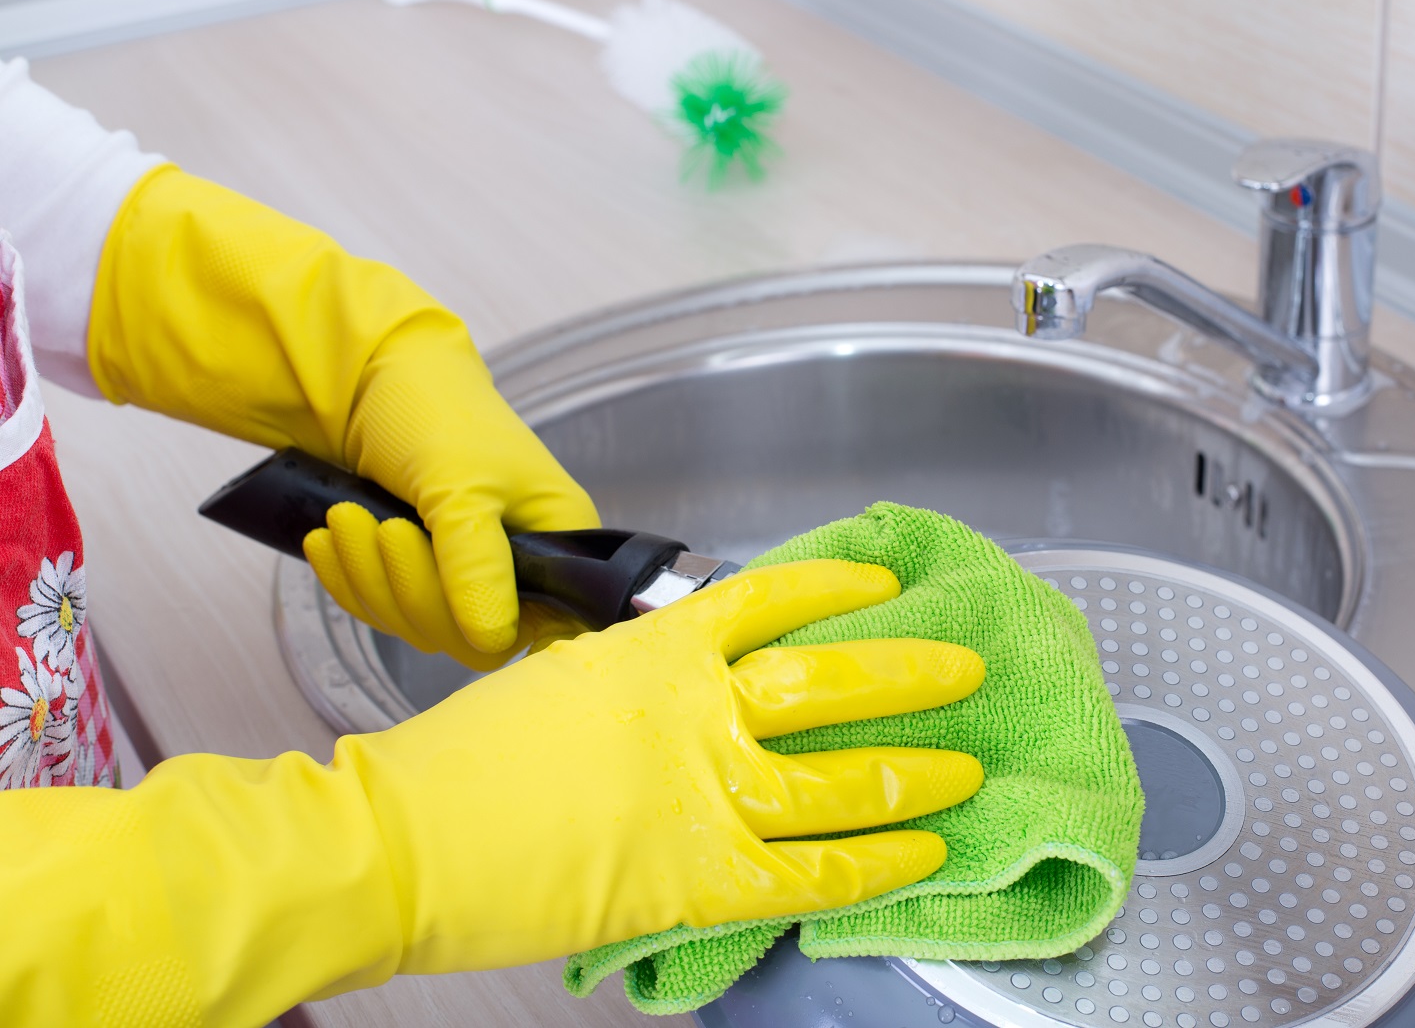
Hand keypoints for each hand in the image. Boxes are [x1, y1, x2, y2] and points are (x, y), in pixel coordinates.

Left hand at [89, 166, 597, 668]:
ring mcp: (466, 570)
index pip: (541, 626)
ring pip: (419, 625)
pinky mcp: (418, 571)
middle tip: (378, 528)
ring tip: (344, 518)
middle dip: (409, 587)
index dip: (486, 621)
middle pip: (469, 634)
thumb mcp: (460, 487)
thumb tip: (493, 642)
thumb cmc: (434, 413)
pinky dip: (350, 578)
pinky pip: (384, 608)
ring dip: (370, 578)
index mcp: (557, 541)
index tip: (437, 572)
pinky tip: (329, 538)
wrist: (367, 375)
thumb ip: (479, 567)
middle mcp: (521, 565)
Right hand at [346, 558, 985, 973]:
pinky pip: (815, 872)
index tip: (885, 586)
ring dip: (915, 771)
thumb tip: (680, 685)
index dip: (839, 589)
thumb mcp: (552, 682)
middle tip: (963, 669)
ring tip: (966, 766)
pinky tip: (926, 852)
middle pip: (833, 679)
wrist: (397, 838)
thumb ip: (631, 679)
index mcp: (654, 649)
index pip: (771, 598)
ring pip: (842, 777)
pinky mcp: (700, 878)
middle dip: (909, 673)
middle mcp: (696, 709)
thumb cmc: (457, 762)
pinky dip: (880, 864)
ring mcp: (704, 793)